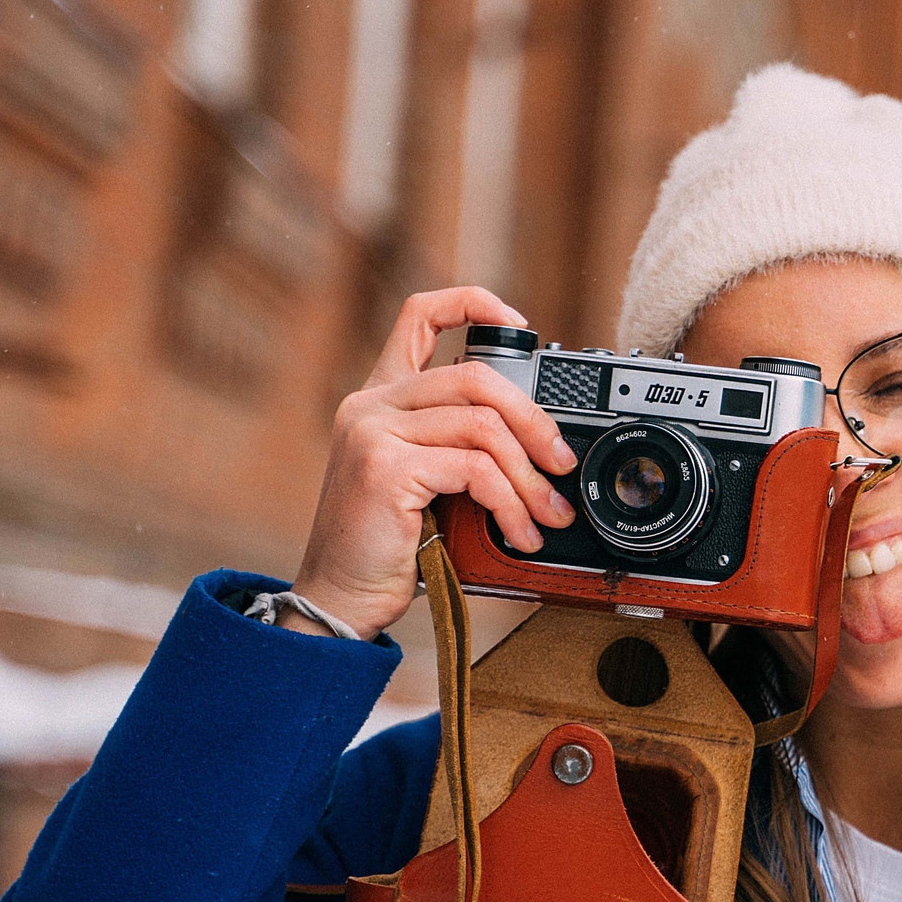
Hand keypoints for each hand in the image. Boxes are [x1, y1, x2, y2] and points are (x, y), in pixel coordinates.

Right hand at [288, 288, 578, 639]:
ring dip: (529, 477)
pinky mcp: (384, 467)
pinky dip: (510, 503)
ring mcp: (373, 432)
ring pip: (483, 426)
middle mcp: (371, 405)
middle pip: (476, 376)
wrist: (340, 598)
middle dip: (534, 420)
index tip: (520, 323)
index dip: (473, 304)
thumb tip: (541, 445)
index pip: (420, 315)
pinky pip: (474, 469)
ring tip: (547, 515)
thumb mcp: (428, 484)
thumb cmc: (388, 547)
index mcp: (381, 398)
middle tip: (561, 464)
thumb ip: (461, 448)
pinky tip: (519, 532)